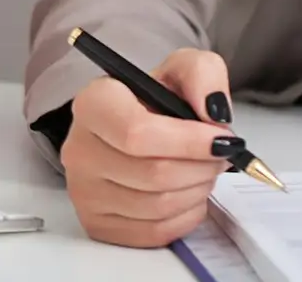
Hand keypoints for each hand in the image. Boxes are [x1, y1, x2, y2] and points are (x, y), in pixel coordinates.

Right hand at [63, 48, 235, 247]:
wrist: (138, 129)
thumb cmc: (156, 102)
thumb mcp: (182, 69)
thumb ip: (203, 74)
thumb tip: (214, 112)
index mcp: (94, 104)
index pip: (136, 133)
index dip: (187, 141)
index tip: (221, 139)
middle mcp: (79, 149)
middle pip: (153, 173)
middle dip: (201, 166)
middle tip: (221, 154)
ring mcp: (84, 192)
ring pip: (157, 205)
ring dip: (197, 189)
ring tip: (205, 169)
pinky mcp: (98, 224)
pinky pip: (154, 232)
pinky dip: (186, 215)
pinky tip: (190, 192)